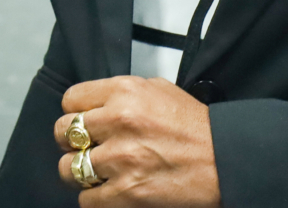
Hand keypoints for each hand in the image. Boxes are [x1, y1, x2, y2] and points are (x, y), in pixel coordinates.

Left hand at [54, 77, 218, 206]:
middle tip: (87, 149)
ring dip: (80, 174)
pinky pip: (87, 200)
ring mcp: (121, 159)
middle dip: (72, 143)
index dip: (76, 114)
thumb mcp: (159, 90)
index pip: (71, 100)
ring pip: (68, 169)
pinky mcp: (127, 192)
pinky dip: (95, 200)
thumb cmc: (196, 127)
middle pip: (62, 133)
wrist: (225, 161)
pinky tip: (111, 191)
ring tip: (98, 173)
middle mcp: (119, 121)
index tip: (84, 123)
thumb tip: (95, 104)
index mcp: (125, 92)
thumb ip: (122, 94)